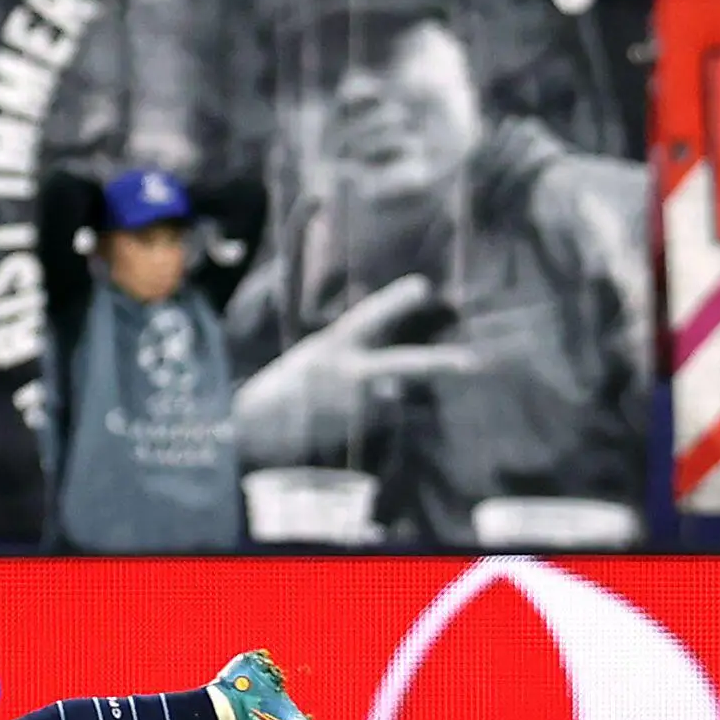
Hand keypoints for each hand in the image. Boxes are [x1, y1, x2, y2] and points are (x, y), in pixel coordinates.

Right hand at [235, 273, 482, 460]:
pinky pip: (372, 426)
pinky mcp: (349, 432)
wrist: (248, 427)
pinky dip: (359, 425)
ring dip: (370, 406)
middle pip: (402, 366)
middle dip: (436, 364)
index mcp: (330, 346)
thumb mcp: (312, 363)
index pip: (367, 318)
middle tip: (471, 364)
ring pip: (385, 403)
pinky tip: (329, 427)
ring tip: (328, 410)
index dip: (395, 302)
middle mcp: (345, 372)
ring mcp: (349, 404)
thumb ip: (353, 367)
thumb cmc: (279, 393)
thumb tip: (397, 391)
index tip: (422, 287)